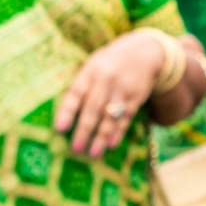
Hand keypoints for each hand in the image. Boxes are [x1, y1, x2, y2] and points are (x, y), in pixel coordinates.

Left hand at [54, 28, 176, 156]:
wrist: (145, 51)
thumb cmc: (110, 62)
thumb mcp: (94, 65)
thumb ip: (82, 85)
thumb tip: (64, 114)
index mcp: (91, 71)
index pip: (76, 92)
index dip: (67, 111)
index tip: (60, 129)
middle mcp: (106, 80)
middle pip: (93, 108)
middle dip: (84, 130)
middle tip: (76, 148)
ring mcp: (122, 89)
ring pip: (110, 116)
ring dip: (101, 137)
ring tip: (93, 154)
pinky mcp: (136, 97)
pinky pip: (126, 117)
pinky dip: (119, 132)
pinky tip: (112, 144)